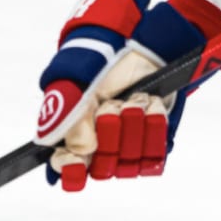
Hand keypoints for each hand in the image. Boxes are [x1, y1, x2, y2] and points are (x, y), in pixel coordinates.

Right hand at [33, 0, 220, 190]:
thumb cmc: (101, 65)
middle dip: (110, 134)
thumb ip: (67, 118)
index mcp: (71, 135)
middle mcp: (98, 147)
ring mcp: (126, 147)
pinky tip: (151, 105)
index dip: (70, 170)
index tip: (76, 163)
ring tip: (133, 100)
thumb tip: (79, 152)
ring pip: (129, 163)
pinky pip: (155, 156)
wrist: (140, 49)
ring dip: (133, 127)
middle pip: (102, 168)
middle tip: (112, 106)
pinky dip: (155, 128)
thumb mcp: (75, 84)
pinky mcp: (153, 143)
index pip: (65, 168)